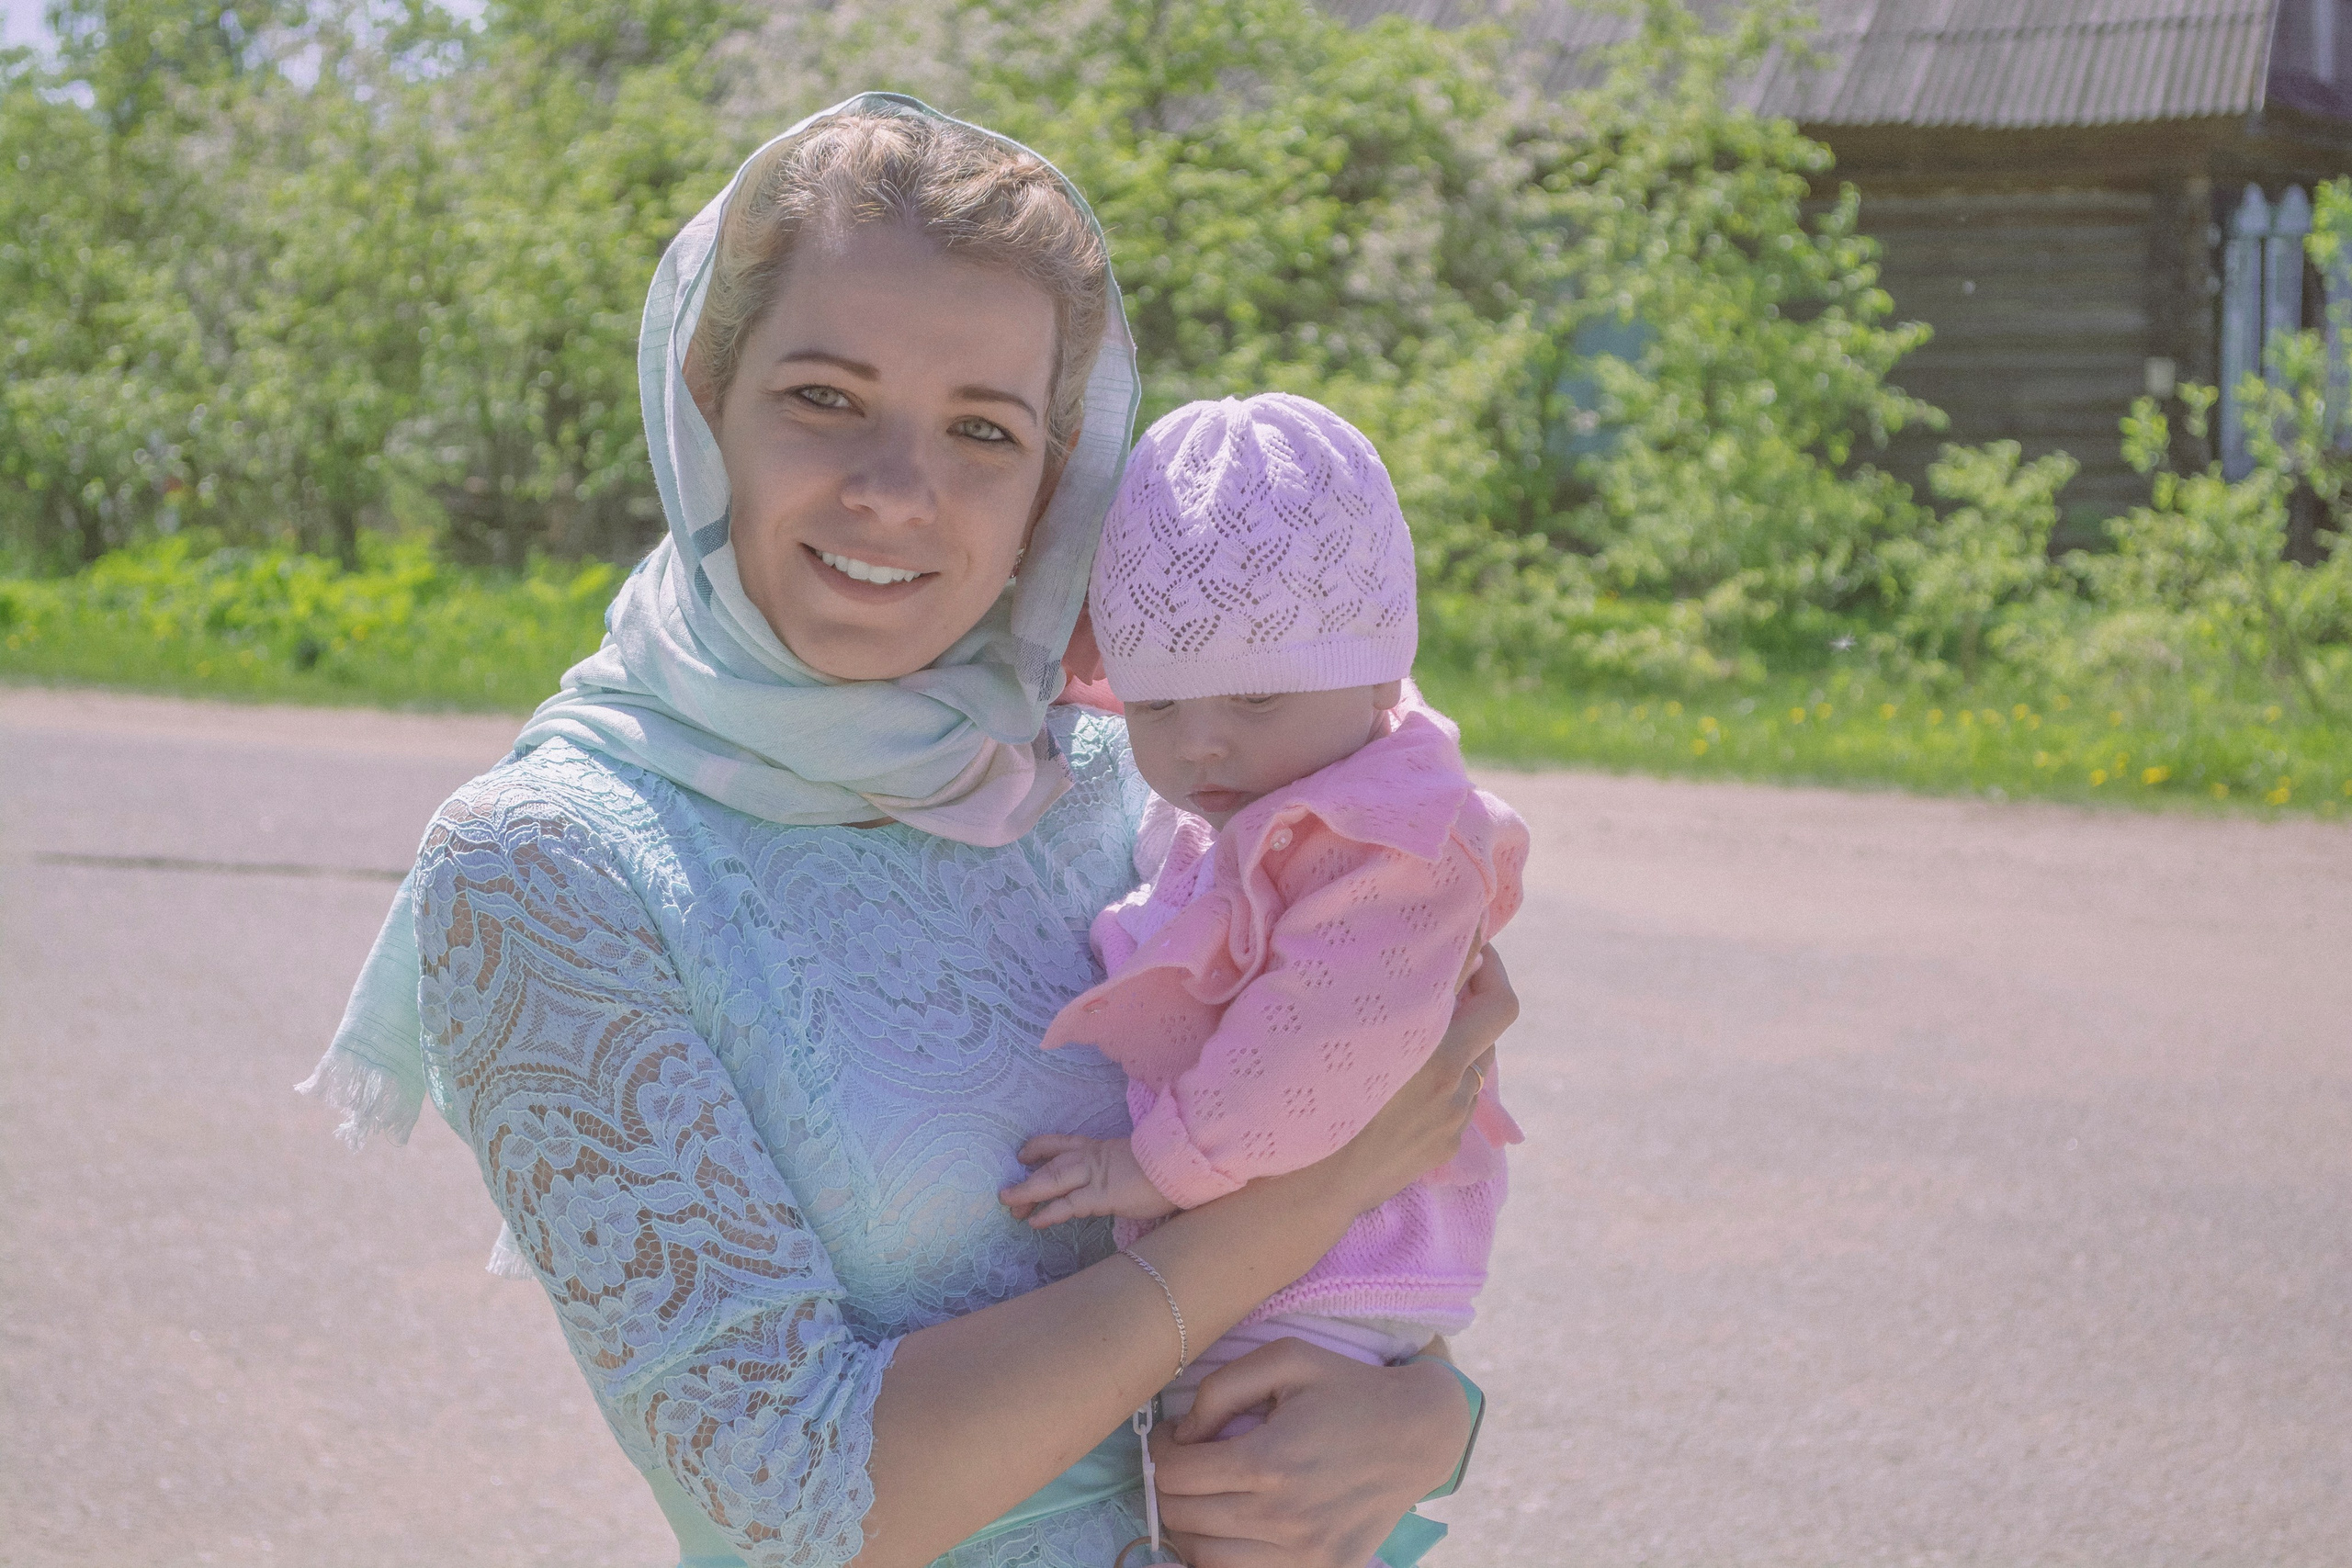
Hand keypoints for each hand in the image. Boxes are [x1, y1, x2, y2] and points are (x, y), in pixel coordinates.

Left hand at [998, 1134, 1179, 1226]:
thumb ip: (1121, 1170)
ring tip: (1010, 1206)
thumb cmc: (1166, 1167)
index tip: (1024, 1154)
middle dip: (1027, 1179)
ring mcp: (1096, 1175)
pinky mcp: (1101, 1195)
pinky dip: (1049, 1213)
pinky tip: (1035, 1222)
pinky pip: (1069, 1205)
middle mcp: (1092, 1157)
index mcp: (1100, 1147)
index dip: (1039, 1148)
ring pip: (1052, 1181)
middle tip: (1006, 1194)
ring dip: (1027, 1193)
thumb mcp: (1137, 1163)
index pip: (1062, 1143)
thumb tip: (1119, 1181)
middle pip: (1050, 1164)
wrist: (1183, 1164)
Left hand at [1149, 1338, 1471, 1567]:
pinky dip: (1222, 1555)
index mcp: (1269, 1461)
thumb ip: (1221, 1389)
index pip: (1175, 1475)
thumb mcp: (1286, 1358)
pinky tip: (1228, 1526)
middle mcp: (1282, 1516)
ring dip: (1189, 1525)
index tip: (1172, 1437)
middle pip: (1181, 1518)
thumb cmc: (1348, 1389)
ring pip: (1203, 1556)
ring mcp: (1303, 1554)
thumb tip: (1184, 1435)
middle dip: (1170, 1486)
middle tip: (1185, 1462)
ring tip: (1203, 1495)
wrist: (1419, 1434)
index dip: (1160, 1451)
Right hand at [1317, 945, 1515, 1218]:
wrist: (1305, 1189)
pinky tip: (1403, 1078)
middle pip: (1495, 1023)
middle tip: (1452, 971)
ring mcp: (1452, 1120)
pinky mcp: (1443, 1147)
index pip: (1495, 998)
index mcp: (1435, 1056)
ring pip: (1475, 1062)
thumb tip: (1428, 950)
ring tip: (1416, 1025)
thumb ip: (1395, 992)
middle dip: (1478, 992)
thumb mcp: (1347, 1033)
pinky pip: (1457, 1098)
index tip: (1472, 941)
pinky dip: (1443, 1078)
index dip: (1489, 961)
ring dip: (1457, 1037)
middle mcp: (1453, 1086)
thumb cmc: (1307, 1098)